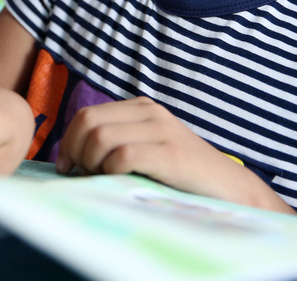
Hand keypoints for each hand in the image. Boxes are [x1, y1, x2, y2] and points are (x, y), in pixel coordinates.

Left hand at [57, 97, 292, 211]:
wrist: (229, 188)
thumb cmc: (181, 175)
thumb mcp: (147, 148)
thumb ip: (117, 141)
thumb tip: (71, 155)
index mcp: (140, 108)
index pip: (86, 115)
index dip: (68, 141)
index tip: (68, 167)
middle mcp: (149, 112)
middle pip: (88, 123)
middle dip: (76, 152)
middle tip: (83, 176)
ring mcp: (161, 130)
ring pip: (100, 138)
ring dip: (92, 164)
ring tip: (102, 180)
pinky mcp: (170, 153)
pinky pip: (122, 156)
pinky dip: (110, 172)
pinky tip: (119, 182)